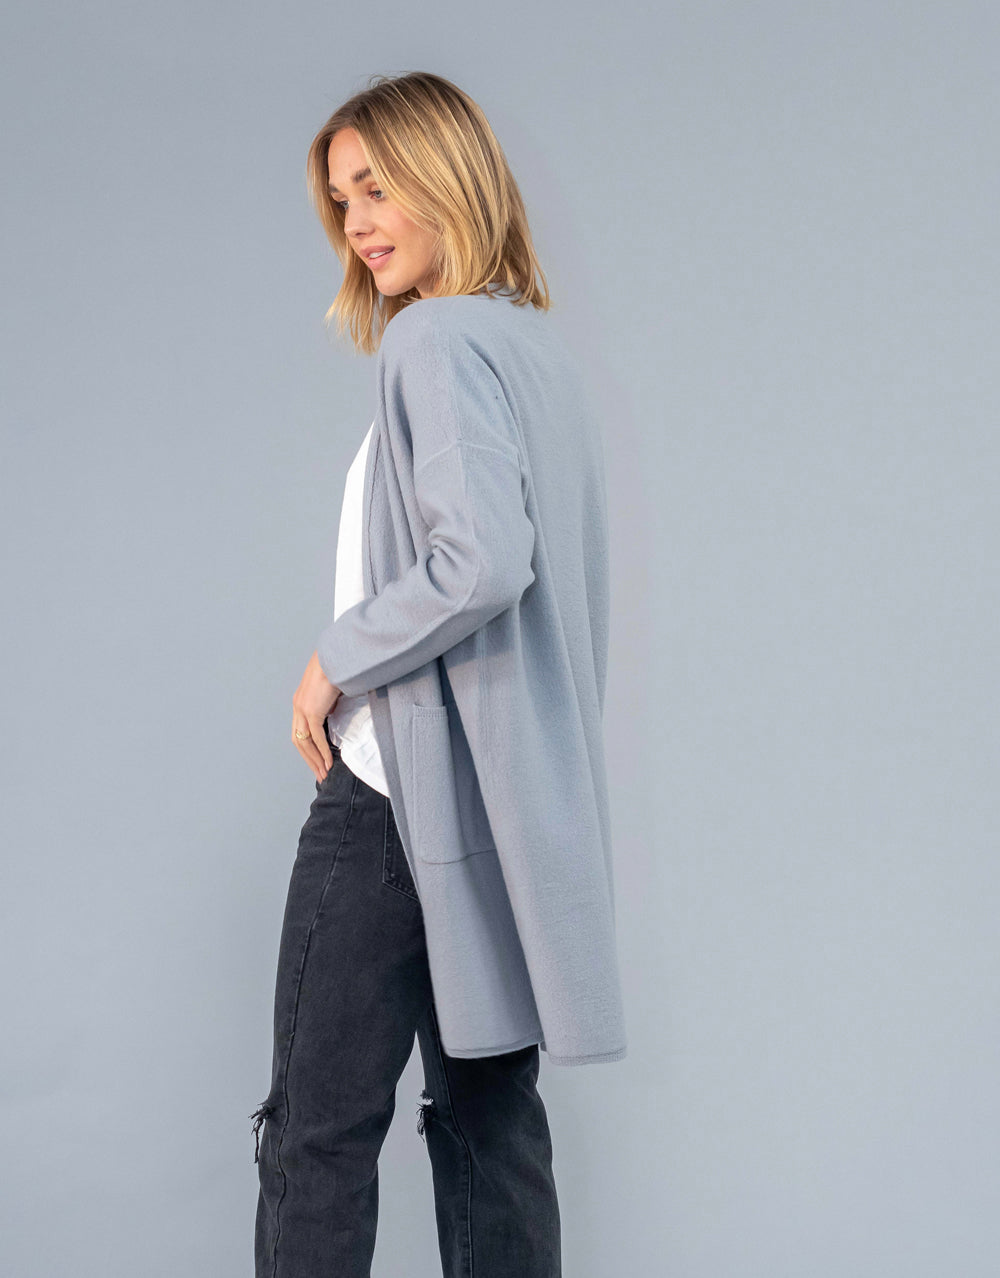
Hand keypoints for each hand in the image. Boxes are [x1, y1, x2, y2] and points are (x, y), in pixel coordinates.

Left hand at [292, 651, 341, 781]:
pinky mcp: (311, 711)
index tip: (318, 761)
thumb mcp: (332, 690)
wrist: (335, 657)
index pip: (300, 732)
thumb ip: (329, 703)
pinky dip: (322, 751)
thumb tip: (334, 713)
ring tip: (324, 772)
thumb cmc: (337, 668)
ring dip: (315, 759)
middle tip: (320, 774)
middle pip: (298, 741)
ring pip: (305, 742)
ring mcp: (302, 709)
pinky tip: (329, 761)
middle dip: (309, 760)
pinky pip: (316, 737)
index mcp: (301, 702)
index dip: (308, 749)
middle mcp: (298, 707)